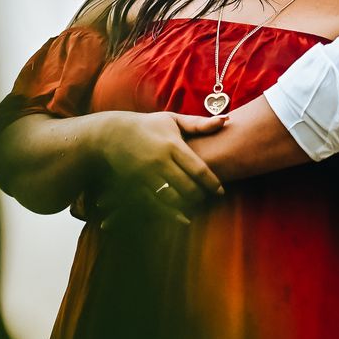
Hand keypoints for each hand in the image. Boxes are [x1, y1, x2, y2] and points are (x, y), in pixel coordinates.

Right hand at [92, 110, 227, 220]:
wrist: (112, 134)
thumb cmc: (148, 125)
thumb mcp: (172, 120)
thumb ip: (199, 124)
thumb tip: (226, 120)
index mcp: (172, 145)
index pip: (198, 169)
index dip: (212, 183)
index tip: (220, 191)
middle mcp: (159, 161)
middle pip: (187, 187)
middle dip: (200, 196)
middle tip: (207, 198)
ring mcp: (145, 175)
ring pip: (172, 198)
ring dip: (186, 205)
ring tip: (194, 204)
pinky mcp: (134, 185)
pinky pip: (154, 204)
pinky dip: (169, 214)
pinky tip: (181, 218)